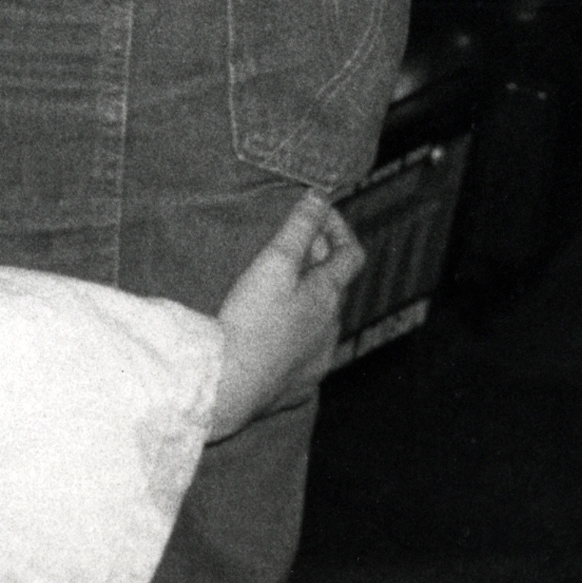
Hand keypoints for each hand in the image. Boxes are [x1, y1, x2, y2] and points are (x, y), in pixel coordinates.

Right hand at [209, 191, 363, 439]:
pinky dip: (293, 334)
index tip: (317, 212)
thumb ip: (299, 227)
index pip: (352, 255)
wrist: (230, 385)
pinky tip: (269, 333)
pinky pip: (304, 353)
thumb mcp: (273, 262)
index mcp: (328, 297)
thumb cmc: (251, 319)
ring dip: (306, 299)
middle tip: (288, 244)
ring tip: (275, 288)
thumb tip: (320, 196)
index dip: (338, 228)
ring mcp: (318, 360)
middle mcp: (331, 329)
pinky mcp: (299, 385)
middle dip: (317, 261)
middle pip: (335, 287)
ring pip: (320, 321)